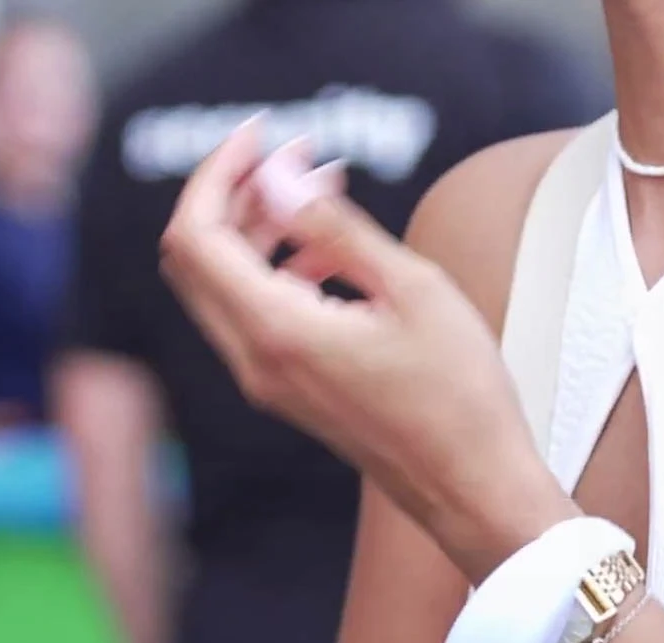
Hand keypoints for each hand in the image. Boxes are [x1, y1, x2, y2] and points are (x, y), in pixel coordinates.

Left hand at [157, 120, 575, 578]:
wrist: (469, 486)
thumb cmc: (459, 396)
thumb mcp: (411, 290)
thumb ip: (335, 229)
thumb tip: (280, 178)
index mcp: (276, 331)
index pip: (195, 235)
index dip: (216, 173)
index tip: (261, 134)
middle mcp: (252, 360)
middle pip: (194, 257)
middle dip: (230, 194)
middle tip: (288, 156)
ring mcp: (263, 379)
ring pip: (220, 285)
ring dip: (253, 228)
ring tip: (317, 191)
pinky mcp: (283, 388)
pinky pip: (251, 313)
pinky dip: (272, 268)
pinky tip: (329, 254)